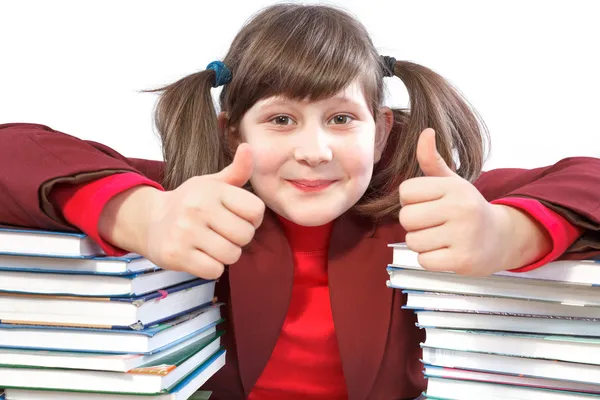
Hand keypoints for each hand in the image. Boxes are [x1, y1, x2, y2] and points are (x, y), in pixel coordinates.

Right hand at [101, 144, 264, 278]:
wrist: (150, 221)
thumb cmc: (191, 202)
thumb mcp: (212, 183)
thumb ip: (237, 171)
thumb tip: (248, 147)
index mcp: (212, 190)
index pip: (256, 210)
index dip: (253, 219)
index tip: (239, 218)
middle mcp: (198, 208)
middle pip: (246, 235)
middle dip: (239, 239)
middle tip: (223, 234)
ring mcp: (185, 232)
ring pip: (231, 255)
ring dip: (226, 255)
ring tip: (212, 245)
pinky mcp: (176, 255)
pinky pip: (214, 270)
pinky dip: (212, 268)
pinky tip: (201, 256)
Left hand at [398, 129, 546, 275]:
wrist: (501, 238)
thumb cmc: (466, 208)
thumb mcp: (452, 182)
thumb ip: (432, 161)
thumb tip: (425, 132)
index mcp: (454, 187)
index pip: (406, 191)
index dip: (411, 201)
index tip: (428, 204)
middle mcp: (460, 208)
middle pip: (406, 218)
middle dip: (414, 224)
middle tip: (433, 224)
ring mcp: (463, 235)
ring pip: (413, 241)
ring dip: (422, 243)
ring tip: (441, 238)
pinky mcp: (462, 260)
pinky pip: (424, 261)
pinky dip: (430, 260)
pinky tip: (446, 253)